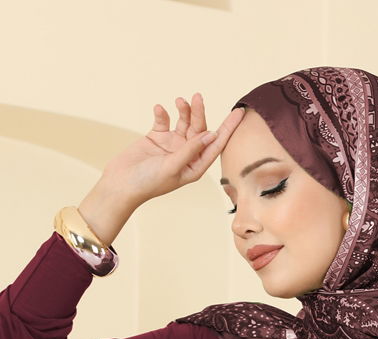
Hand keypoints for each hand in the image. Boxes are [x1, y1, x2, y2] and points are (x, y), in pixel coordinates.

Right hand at [99, 92, 244, 208]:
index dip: (228, 129)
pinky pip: (164, 121)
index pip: (216, 145)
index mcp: (195, 166)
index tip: (238, 113)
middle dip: (200, 113)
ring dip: (184, 111)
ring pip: (184, 123)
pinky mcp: (157, 137)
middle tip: (198, 97)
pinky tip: (159, 109)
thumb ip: (190, 150)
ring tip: (180, 100)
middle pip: (200, 130)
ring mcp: (172, 145)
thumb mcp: (172, 167)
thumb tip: (210, 135)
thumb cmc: (148, 183)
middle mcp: (186, 155)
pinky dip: (163, 113)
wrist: (121, 183)